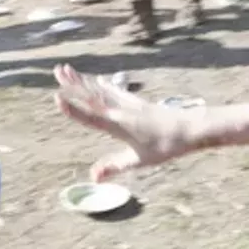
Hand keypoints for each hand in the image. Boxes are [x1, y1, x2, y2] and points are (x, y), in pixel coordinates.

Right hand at [53, 64, 192, 179]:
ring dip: (85, 80)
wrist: (192, 127)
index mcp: (120, 125)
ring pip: (102, 89)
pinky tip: (101, 80)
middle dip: (74, 83)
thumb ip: (115, 166)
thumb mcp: (140, 161)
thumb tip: (93, 178)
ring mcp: (130, 103)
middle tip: (57, 70)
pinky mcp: (138, 102)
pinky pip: (116, 91)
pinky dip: (105, 85)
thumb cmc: (166, 146)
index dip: (73, 109)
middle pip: (93, 95)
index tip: (57, 98)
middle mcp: (121, 110)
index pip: (91, 117)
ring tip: (69, 70)